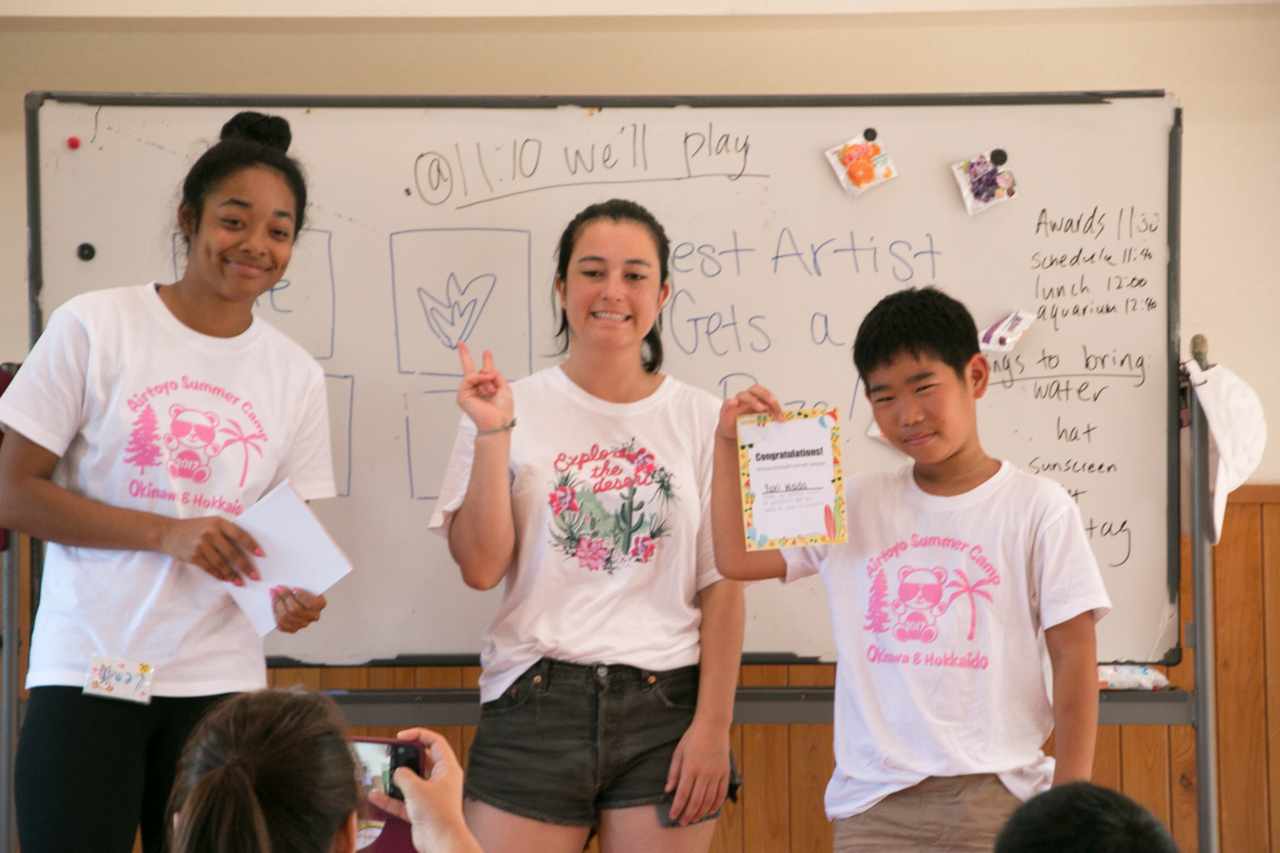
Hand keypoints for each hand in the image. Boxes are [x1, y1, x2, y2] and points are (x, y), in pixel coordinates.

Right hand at [160, 516, 261, 585]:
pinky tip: (226, 579)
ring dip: (232, 575)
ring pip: (221, 564)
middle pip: (232, 553)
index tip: (260, 555)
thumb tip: (246, 548)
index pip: (239, 534)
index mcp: (218, 523)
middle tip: (254, 576)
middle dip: (245, 566)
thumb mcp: (211, 523)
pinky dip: (219, 575)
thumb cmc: (196, 528)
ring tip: (241, 582)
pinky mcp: (193, 557)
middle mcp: (210, 533)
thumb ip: (226, 532)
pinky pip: (210, 568)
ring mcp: (201, 546)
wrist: (169, 533)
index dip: (250, 545)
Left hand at [272, 587, 325, 632]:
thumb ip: (301, 582)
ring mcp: (303, 624)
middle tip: (278, 588)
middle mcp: (313, 616)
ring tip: (273, 594)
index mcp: (320, 604)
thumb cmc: (304, 588)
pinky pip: (281, 624)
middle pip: (295, 609)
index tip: (293, 588)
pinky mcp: (293, 629)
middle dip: (285, 597)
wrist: (299, 597)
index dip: (300, 596)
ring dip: (277, 604)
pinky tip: (273, 604)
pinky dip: (275, 613)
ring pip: (286, 616)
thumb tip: (287, 584)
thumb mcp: (307, 583)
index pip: (311, 603)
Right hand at [369, 728, 477, 852]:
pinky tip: (377, 795)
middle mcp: (441, 779)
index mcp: (448, 768)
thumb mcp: (417, 788)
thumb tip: (397, 772)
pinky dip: (391, 798)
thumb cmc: (439, 815)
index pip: (435, 742)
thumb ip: (403, 775)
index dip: (419, 735)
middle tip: (392, 755)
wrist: (441, 842)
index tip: (402, 736)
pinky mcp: (421, 809)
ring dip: (396, 780)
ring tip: (382, 775)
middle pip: (422, 760)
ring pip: (411, 781)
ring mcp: (431, 795)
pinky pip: (403, 800)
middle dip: (405, 758)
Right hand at [456, 342, 513, 431]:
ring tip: (492, 389)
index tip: (486, 352)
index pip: (485, 372)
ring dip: (486, 379)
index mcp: (487, 387)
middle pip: (470, 369)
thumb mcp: (504, 388)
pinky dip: (479, 379)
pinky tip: (486, 385)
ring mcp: (468, 391)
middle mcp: (476, 388)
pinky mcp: (462, 395)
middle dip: (465, 355)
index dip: (486, 361)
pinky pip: (469, 378)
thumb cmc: (502, 410)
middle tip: (461, 343)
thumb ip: (495, 375)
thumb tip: (484, 369)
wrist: (497, 422)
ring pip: (475, 374)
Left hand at [665, 718, 731, 825]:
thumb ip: (673, 772)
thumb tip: (668, 790)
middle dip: (688, 814)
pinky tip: (709, 811)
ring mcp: (716, 774)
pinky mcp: (725, 773)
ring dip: (701, 812)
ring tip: (694, 819)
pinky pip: (721, 793)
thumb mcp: (678, 752)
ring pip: (709, 800)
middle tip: (682, 822)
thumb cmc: (692, 738)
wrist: (713, 726)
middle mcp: (704, 773)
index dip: (677, 808)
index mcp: (690, 768)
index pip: (682, 794)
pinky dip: (715, 804)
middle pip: (696, 800)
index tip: (672, 816)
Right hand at [717, 384, 783, 440]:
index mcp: (757, 399)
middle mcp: (747, 398)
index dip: (775, 405)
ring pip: (743, 394)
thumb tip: (784, 421)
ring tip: (760, 408)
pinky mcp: (726, 409)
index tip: (781, 417)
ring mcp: (736, 402)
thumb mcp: (760, 422)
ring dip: (752, 400)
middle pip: (756, 389)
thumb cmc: (748, 425)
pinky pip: (727, 402)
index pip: (767, 396)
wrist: (733, 433)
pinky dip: (731, 402)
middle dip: (766, 394)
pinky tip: (734, 403)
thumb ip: (769, 418)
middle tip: (773, 402)